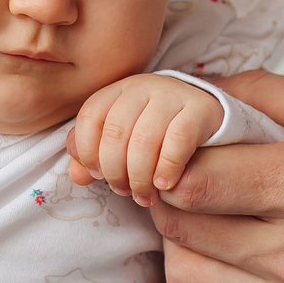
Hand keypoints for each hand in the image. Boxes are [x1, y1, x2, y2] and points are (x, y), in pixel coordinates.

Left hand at [66, 73, 223, 204]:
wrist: (206, 118)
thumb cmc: (157, 134)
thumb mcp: (123, 142)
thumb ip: (95, 157)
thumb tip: (77, 174)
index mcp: (118, 90)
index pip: (90, 117)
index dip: (88, 152)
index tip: (98, 175)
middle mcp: (143, 87)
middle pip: (115, 133)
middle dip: (115, 172)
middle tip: (124, 192)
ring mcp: (172, 94)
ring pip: (144, 140)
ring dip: (140, 177)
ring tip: (145, 196)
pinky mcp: (199, 108)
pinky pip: (178, 141)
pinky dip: (167, 168)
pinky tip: (164, 184)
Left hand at [147, 72, 283, 282]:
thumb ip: (262, 94)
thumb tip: (191, 88)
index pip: (188, 182)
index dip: (165, 161)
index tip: (176, 149)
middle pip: (180, 234)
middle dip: (168, 202)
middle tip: (188, 179)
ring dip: (182, 250)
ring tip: (208, 221)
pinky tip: (230, 263)